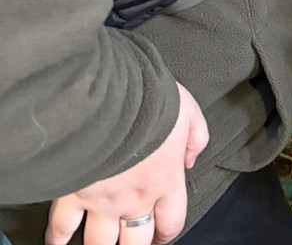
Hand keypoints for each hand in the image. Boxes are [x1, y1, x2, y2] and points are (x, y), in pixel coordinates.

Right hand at [46, 82, 208, 244]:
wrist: (107, 100)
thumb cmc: (148, 104)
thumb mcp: (189, 113)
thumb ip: (195, 139)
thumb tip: (191, 158)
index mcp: (165, 180)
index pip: (171, 222)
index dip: (167, 233)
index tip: (162, 235)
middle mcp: (134, 198)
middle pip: (136, 240)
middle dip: (136, 244)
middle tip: (132, 242)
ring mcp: (101, 200)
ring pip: (101, 241)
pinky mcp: (71, 194)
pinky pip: (61, 226)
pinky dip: (57, 238)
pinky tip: (58, 243)